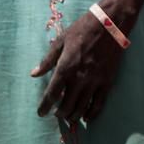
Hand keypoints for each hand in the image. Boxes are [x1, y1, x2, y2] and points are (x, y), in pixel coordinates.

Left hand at [31, 9, 126, 124]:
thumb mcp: (61, 41)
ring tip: (68, 117)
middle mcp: (79, 79)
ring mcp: (94, 82)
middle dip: (59, 114)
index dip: (45, 107)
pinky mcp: (107, 82)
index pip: (52, 94)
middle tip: (56, 114)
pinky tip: (86, 118)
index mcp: (65, 67)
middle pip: (66, 106)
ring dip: (73, 116)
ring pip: (81, 108)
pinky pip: (98, 105)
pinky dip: (91, 114)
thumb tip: (34, 74)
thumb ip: (47, 60)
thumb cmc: (82, 30)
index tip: (41, 113)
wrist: (109, 25)